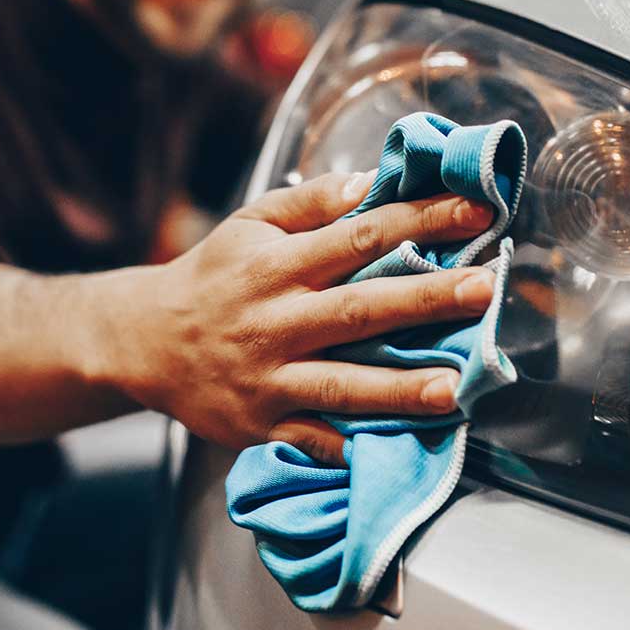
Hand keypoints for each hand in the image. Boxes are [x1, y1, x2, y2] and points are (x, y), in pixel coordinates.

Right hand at [117, 171, 493, 464]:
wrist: (145, 342)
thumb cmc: (213, 276)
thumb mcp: (250, 224)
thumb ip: (310, 202)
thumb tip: (370, 183)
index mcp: (277, 265)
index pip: (359, 236)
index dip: (420, 221)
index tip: (476, 211)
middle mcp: (275, 321)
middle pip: (360, 309)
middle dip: (426, 299)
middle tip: (485, 289)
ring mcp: (269, 378)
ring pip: (342, 384)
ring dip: (400, 387)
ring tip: (454, 387)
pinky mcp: (262, 425)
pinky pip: (314, 440)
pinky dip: (352, 445)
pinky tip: (398, 446)